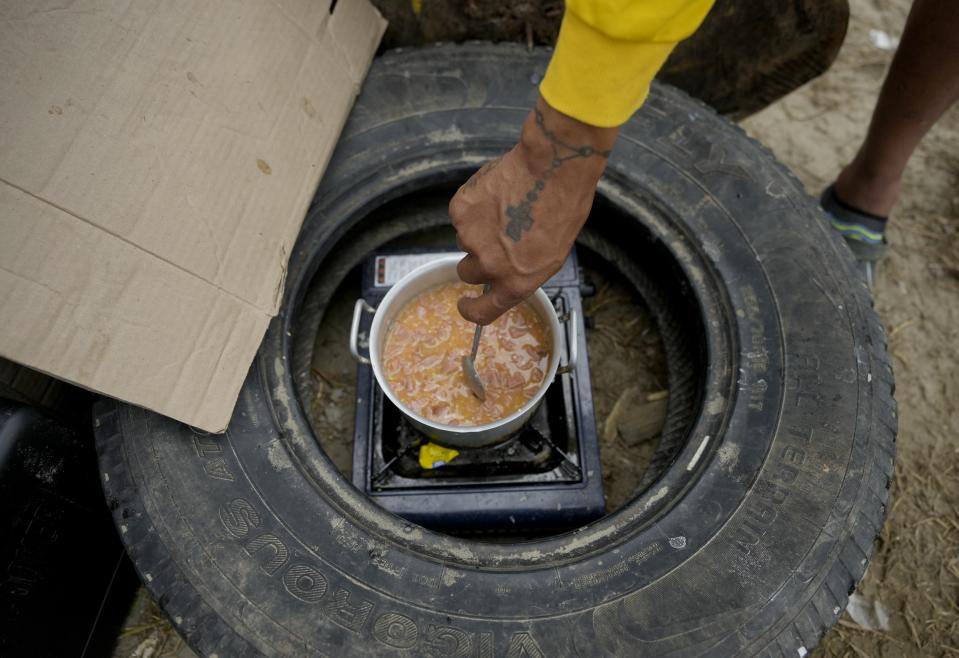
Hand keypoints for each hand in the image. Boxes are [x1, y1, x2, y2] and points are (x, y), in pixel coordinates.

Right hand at [449, 95, 618, 324]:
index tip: (465, 304)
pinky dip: (474, 206)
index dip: (470, 309)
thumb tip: (506, 272)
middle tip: (494, 237)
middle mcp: (490, 266)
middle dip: (476, 258)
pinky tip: (497, 193)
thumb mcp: (551, 255)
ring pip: (465, 239)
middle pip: (467, 273)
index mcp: (516, 283)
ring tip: (506, 207)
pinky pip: (461, 214)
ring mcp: (471, 238)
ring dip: (478, 228)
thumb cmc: (563, 209)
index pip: (481, 312)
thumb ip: (522, 270)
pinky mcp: (460, 211)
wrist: (553, 169)